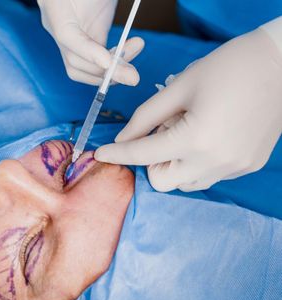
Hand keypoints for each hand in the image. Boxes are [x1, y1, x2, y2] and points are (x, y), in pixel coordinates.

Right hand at [38, 0, 143, 85]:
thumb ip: (105, 1)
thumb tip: (122, 36)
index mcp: (56, 7)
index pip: (67, 35)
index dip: (87, 51)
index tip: (108, 62)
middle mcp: (57, 26)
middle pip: (74, 61)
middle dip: (105, 72)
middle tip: (133, 75)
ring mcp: (69, 37)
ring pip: (82, 69)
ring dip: (110, 72)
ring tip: (135, 55)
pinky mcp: (84, 41)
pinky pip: (93, 63)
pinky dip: (112, 65)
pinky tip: (131, 50)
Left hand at [95, 28, 281, 191]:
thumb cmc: (230, 67)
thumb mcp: (180, 86)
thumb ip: (146, 117)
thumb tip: (123, 139)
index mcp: (197, 139)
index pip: (143, 155)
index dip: (117, 154)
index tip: (101, 153)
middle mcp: (217, 161)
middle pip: (162, 181)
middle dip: (152, 161)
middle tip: (162, 132)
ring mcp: (235, 167)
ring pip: (186, 183)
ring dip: (174, 165)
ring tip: (187, 131)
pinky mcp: (248, 166)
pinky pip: (209, 176)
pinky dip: (196, 163)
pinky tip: (206, 135)